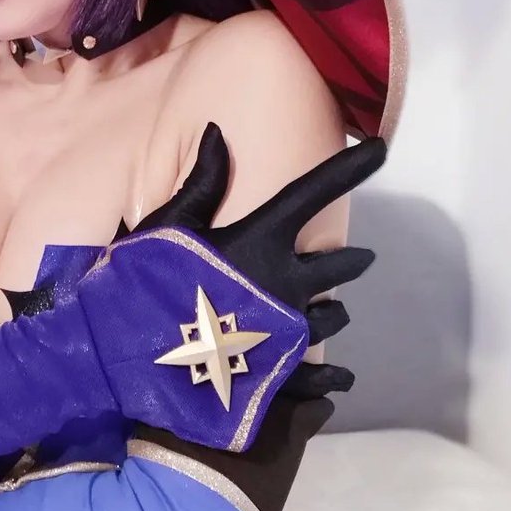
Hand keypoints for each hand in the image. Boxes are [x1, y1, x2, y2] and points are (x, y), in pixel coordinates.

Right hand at [114, 122, 383, 402]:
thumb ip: (202, 182)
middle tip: (358, 260)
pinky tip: (337, 379)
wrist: (130, 357)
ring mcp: (287, 330)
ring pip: (332, 316)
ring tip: (329, 311)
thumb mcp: (168, 225)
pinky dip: (331, 375)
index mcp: (259, 239)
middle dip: (351, 261)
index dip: (348, 167)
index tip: (381, 148)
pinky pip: (324, 373)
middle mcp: (285, 281)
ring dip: (332, 310)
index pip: (312, 192)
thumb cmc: (145, 282)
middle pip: (340, 264)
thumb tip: (217, 131)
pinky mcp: (282, 372)